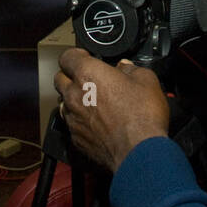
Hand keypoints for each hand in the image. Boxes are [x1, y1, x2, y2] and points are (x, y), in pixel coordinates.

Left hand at [54, 47, 170, 171]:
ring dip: (74, 99)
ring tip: (93, 102)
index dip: (77, 55)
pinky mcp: (76, 138)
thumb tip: (126, 67)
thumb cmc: (142, 116)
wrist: (139, 151)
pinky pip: (72, 124)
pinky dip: (81, 121)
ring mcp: (73, 117)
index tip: (86, 57)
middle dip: (71, 76)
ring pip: (64, 102)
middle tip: (89, 79)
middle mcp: (74, 94)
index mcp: (88, 73)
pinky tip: (98, 123)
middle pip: (60, 78)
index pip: (67, 56)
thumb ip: (132, 68)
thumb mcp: (146, 80)